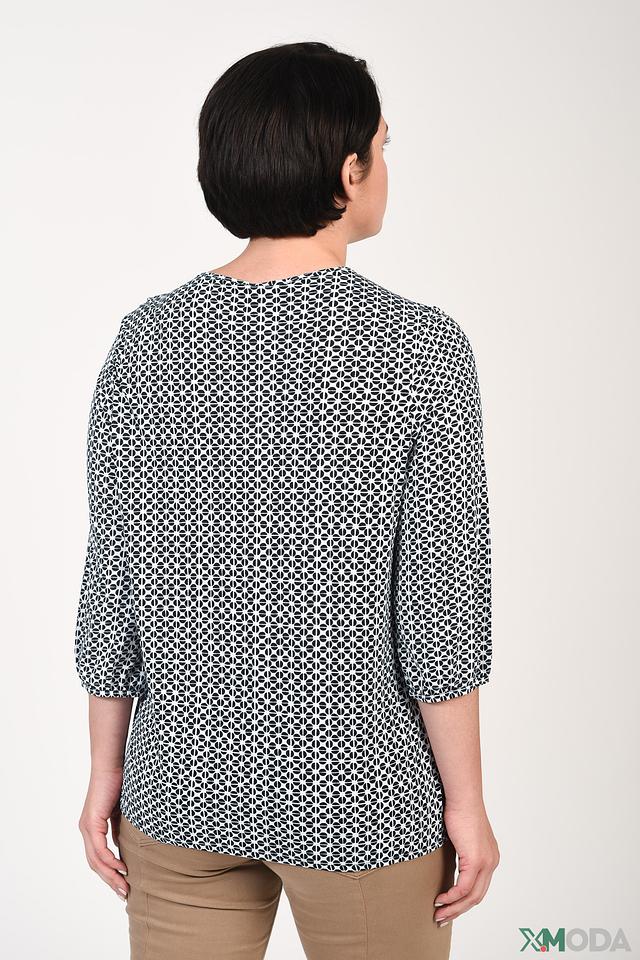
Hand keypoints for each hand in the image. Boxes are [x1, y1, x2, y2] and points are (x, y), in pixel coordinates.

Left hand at [78, 767, 129, 901]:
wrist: (111, 764)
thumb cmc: (120, 782)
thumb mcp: (122, 811)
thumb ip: (120, 828)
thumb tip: (124, 844)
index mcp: (93, 828)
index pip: (99, 858)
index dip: (110, 874)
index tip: (124, 885)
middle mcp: (86, 830)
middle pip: (95, 864)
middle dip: (110, 881)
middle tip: (124, 894)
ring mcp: (87, 827)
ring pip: (96, 860)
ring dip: (110, 875)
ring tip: (124, 886)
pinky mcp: (92, 822)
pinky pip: (99, 849)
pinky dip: (109, 860)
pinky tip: (120, 868)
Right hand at [433, 798, 499, 925]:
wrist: (463, 798)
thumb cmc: (459, 810)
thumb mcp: (461, 837)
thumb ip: (461, 852)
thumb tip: (450, 863)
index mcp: (490, 857)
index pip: (479, 887)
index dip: (464, 901)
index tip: (449, 907)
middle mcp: (492, 862)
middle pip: (477, 897)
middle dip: (459, 910)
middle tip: (443, 918)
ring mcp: (486, 863)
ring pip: (471, 897)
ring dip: (454, 908)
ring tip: (439, 914)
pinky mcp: (476, 861)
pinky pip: (464, 888)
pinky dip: (452, 897)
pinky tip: (441, 899)